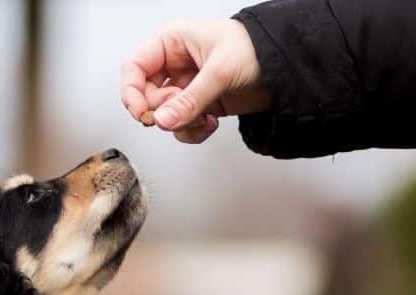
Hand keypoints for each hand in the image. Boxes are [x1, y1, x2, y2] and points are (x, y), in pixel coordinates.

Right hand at [121, 19, 269, 143]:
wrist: (283, 70)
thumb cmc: (254, 51)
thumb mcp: (219, 72)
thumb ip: (189, 100)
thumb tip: (162, 121)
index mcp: (172, 43)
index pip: (135, 68)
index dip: (132, 93)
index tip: (142, 114)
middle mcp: (175, 65)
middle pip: (148, 97)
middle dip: (165, 112)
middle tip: (183, 113)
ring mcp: (186, 87)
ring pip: (165, 116)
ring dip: (182, 124)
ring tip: (204, 118)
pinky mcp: (198, 106)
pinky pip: (182, 125)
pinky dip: (194, 131)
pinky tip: (211, 123)